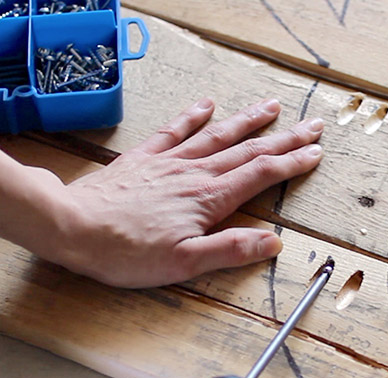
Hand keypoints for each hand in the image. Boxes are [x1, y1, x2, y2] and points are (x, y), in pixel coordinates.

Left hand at [43, 97, 323, 287]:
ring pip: (217, 135)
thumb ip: (230, 250)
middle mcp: (194, 173)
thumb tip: (273, 242)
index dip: (292, 164)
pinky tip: (207, 104)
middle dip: (284, 138)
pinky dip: (193, 116)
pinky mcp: (143, 159)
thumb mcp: (184, 263)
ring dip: (247, 121)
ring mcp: (168, 162)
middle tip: (312, 126)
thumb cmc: (125, 253)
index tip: (315, 153)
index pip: (261, 175)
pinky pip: (174, 131)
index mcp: (209, 199)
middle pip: (248, 151)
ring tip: (271, 106)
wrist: (72, 227)